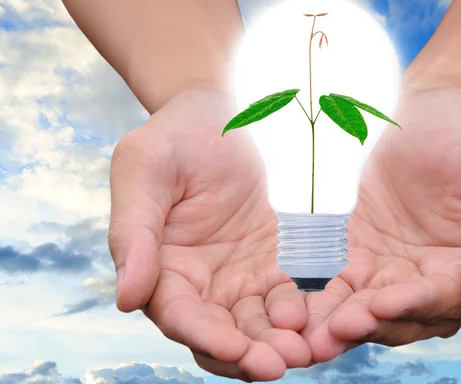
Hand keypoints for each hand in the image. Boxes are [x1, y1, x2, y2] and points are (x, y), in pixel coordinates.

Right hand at [108, 88, 311, 381]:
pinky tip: (325, 316)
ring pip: (261, 323)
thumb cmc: (175, 136)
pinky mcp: (279, 261)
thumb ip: (134, 232)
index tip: (236, 350)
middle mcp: (202, 282)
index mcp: (161, 268)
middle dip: (249, 353)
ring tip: (308, 349)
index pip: (179, 315)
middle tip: (280, 364)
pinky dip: (306, 311)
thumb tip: (125, 298)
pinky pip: (294, 294)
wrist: (224, 112)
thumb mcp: (144, 169)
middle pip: (223, 332)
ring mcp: (242, 275)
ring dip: (282, 340)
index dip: (206, 335)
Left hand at [299, 87, 460, 359]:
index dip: (416, 304)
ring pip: (361, 306)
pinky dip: (314, 294)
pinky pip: (331, 278)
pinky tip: (291, 301)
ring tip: (308, 333)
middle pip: (401, 315)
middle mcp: (426, 275)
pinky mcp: (350, 250)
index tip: (383, 304)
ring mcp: (385, 266)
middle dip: (369, 323)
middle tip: (335, 330)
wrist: (426, 106)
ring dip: (336, 321)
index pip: (447, 298)